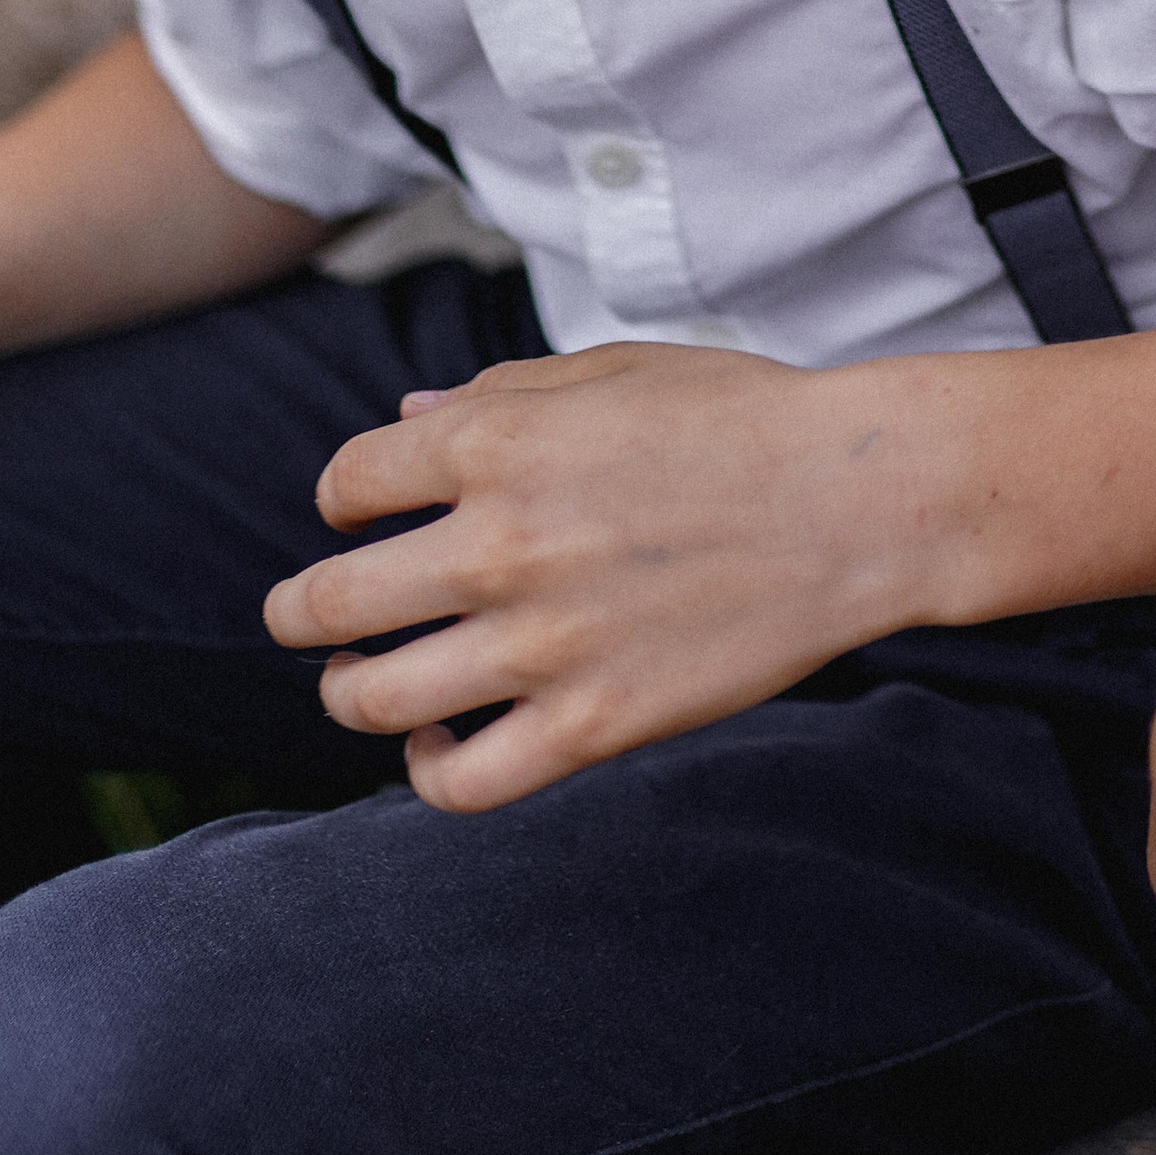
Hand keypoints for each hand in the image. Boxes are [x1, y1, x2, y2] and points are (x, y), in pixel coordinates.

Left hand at [263, 339, 945, 813]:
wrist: (856, 499)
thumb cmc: (740, 417)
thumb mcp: (614, 371)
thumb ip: (498, 393)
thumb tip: (400, 423)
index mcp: (496, 441)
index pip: (346, 483)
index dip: (342, 498)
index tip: (360, 513)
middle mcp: (497, 543)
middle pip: (329, 604)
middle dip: (298, 613)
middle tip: (305, 617)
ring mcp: (541, 643)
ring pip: (372, 699)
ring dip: (348, 691)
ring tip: (363, 682)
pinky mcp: (590, 726)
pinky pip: (459, 783)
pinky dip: (427, 769)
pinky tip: (438, 739)